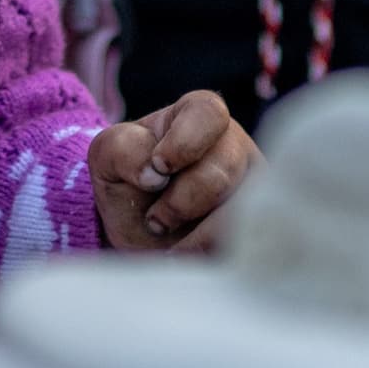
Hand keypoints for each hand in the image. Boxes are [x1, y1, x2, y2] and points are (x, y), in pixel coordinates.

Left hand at [89, 91, 254, 253]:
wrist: (141, 241)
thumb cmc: (129, 188)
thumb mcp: (108, 159)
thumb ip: (123, 150)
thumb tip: (154, 174)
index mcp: (198, 116)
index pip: (208, 112)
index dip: (184, 141)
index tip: (158, 168)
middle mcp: (233, 145)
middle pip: (224, 167)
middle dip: (182, 200)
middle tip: (155, 218)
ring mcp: (253, 184)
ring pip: (241, 207)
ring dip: (196, 233)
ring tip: (169, 239)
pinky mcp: (261, 223)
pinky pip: (246, 239)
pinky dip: (208, 252)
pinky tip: (186, 254)